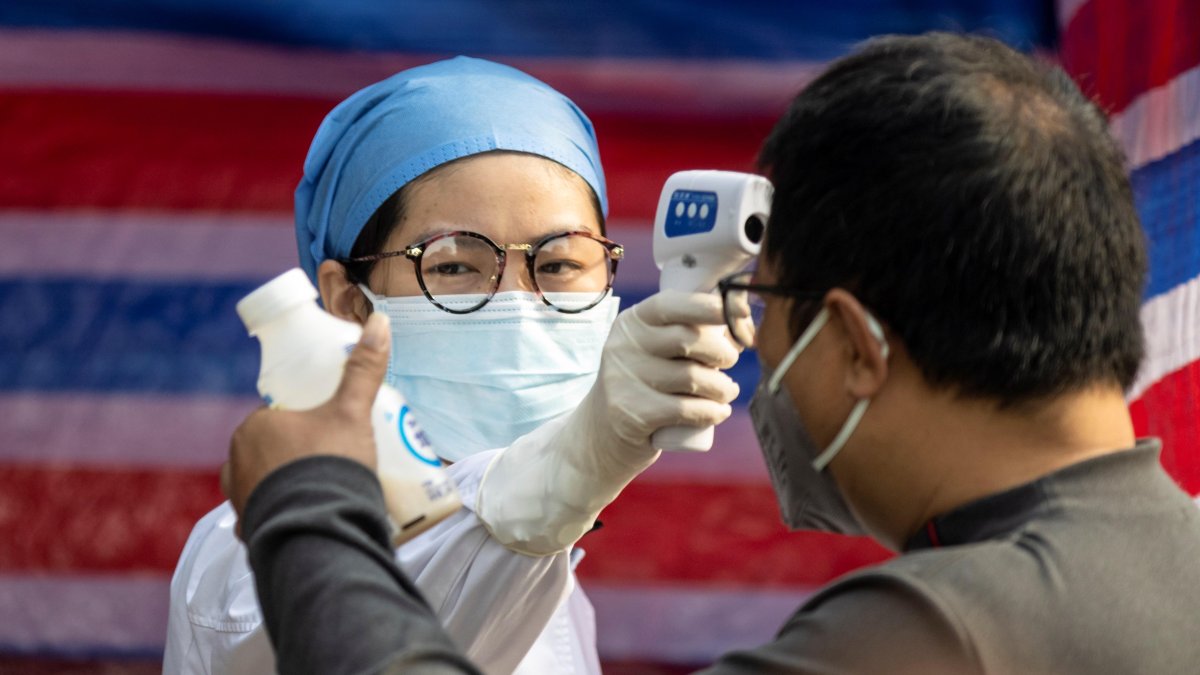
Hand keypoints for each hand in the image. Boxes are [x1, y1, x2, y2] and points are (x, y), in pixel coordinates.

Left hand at [221, 312, 390, 526]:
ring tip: (326, 492)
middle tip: (337, 461)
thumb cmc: (329, 465)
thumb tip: (379, 321)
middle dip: (298, 455)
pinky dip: (282, 517)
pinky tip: (306, 520)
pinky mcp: (251, 530)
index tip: (331, 428)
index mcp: (254, 428)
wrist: (318, 532)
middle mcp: (236, 462)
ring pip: (266, 484)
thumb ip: (364, 370)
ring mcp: (240, 499)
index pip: (278, 416)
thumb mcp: (353, 413)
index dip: (306, 420)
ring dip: (288, 486)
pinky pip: (265, 517)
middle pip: (272, 450)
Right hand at [476, 290, 742, 554]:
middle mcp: (623, 346)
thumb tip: (740, 326)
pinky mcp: (633, 414)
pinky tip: (719, 411)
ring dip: (723, 387)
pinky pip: (687, 409)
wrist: (600, 435)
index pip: (673, 305)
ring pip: (693, 377)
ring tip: (726, 392)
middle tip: (729, 363)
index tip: (741, 313)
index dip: (710, 306)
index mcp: (631, 322)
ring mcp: (624, 380)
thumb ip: (686, 334)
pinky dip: (713, 410)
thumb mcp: (653, 352)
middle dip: (723, 352)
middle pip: (689, 340)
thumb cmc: (644, 385)